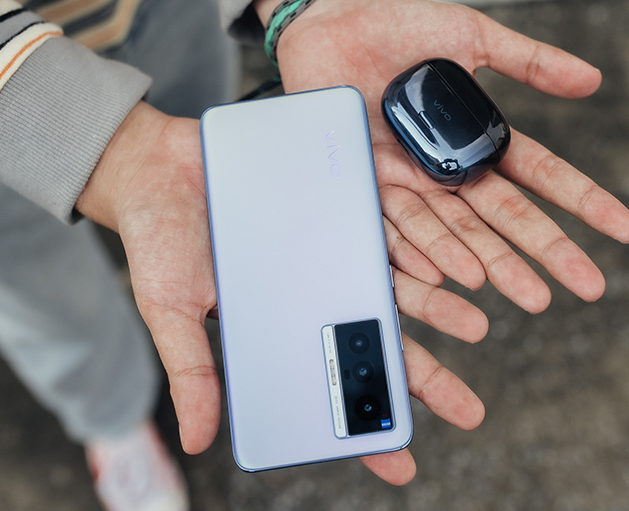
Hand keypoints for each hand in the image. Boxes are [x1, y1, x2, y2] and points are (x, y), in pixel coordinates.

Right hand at [76, 101, 488, 484]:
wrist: (153, 164)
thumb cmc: (158, 242)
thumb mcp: (171, 311)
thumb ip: (193, 370)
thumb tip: (198, 441)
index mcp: (283, 326)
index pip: (332, 380)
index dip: (364, 423)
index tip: (401, 464)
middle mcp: (316, 291)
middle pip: (378, 339)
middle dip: (424, 376)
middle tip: (467, 410)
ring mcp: (330, 247)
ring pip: (394, 286)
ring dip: (436, 309)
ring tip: (475, 328)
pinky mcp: (336, 200)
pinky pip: (383, 227)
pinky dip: (414, 249)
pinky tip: (446, 267)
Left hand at [261, 0, 628, 315]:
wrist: (334, 20)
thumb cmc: (402, 27)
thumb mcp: (472, 38)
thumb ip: (529, 61)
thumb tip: (593, 80)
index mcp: (479, 139)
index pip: (540, 177)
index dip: (582, 202)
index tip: (624, 229)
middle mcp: (449, 170)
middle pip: (505, 217)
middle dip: (548, 251)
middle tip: (590, 286)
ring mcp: (409, 181)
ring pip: (458, 233)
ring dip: (495, 265)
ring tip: (533, 295)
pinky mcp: (367, 184)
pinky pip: (397, 226)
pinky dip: (425, 252)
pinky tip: (455, 278)